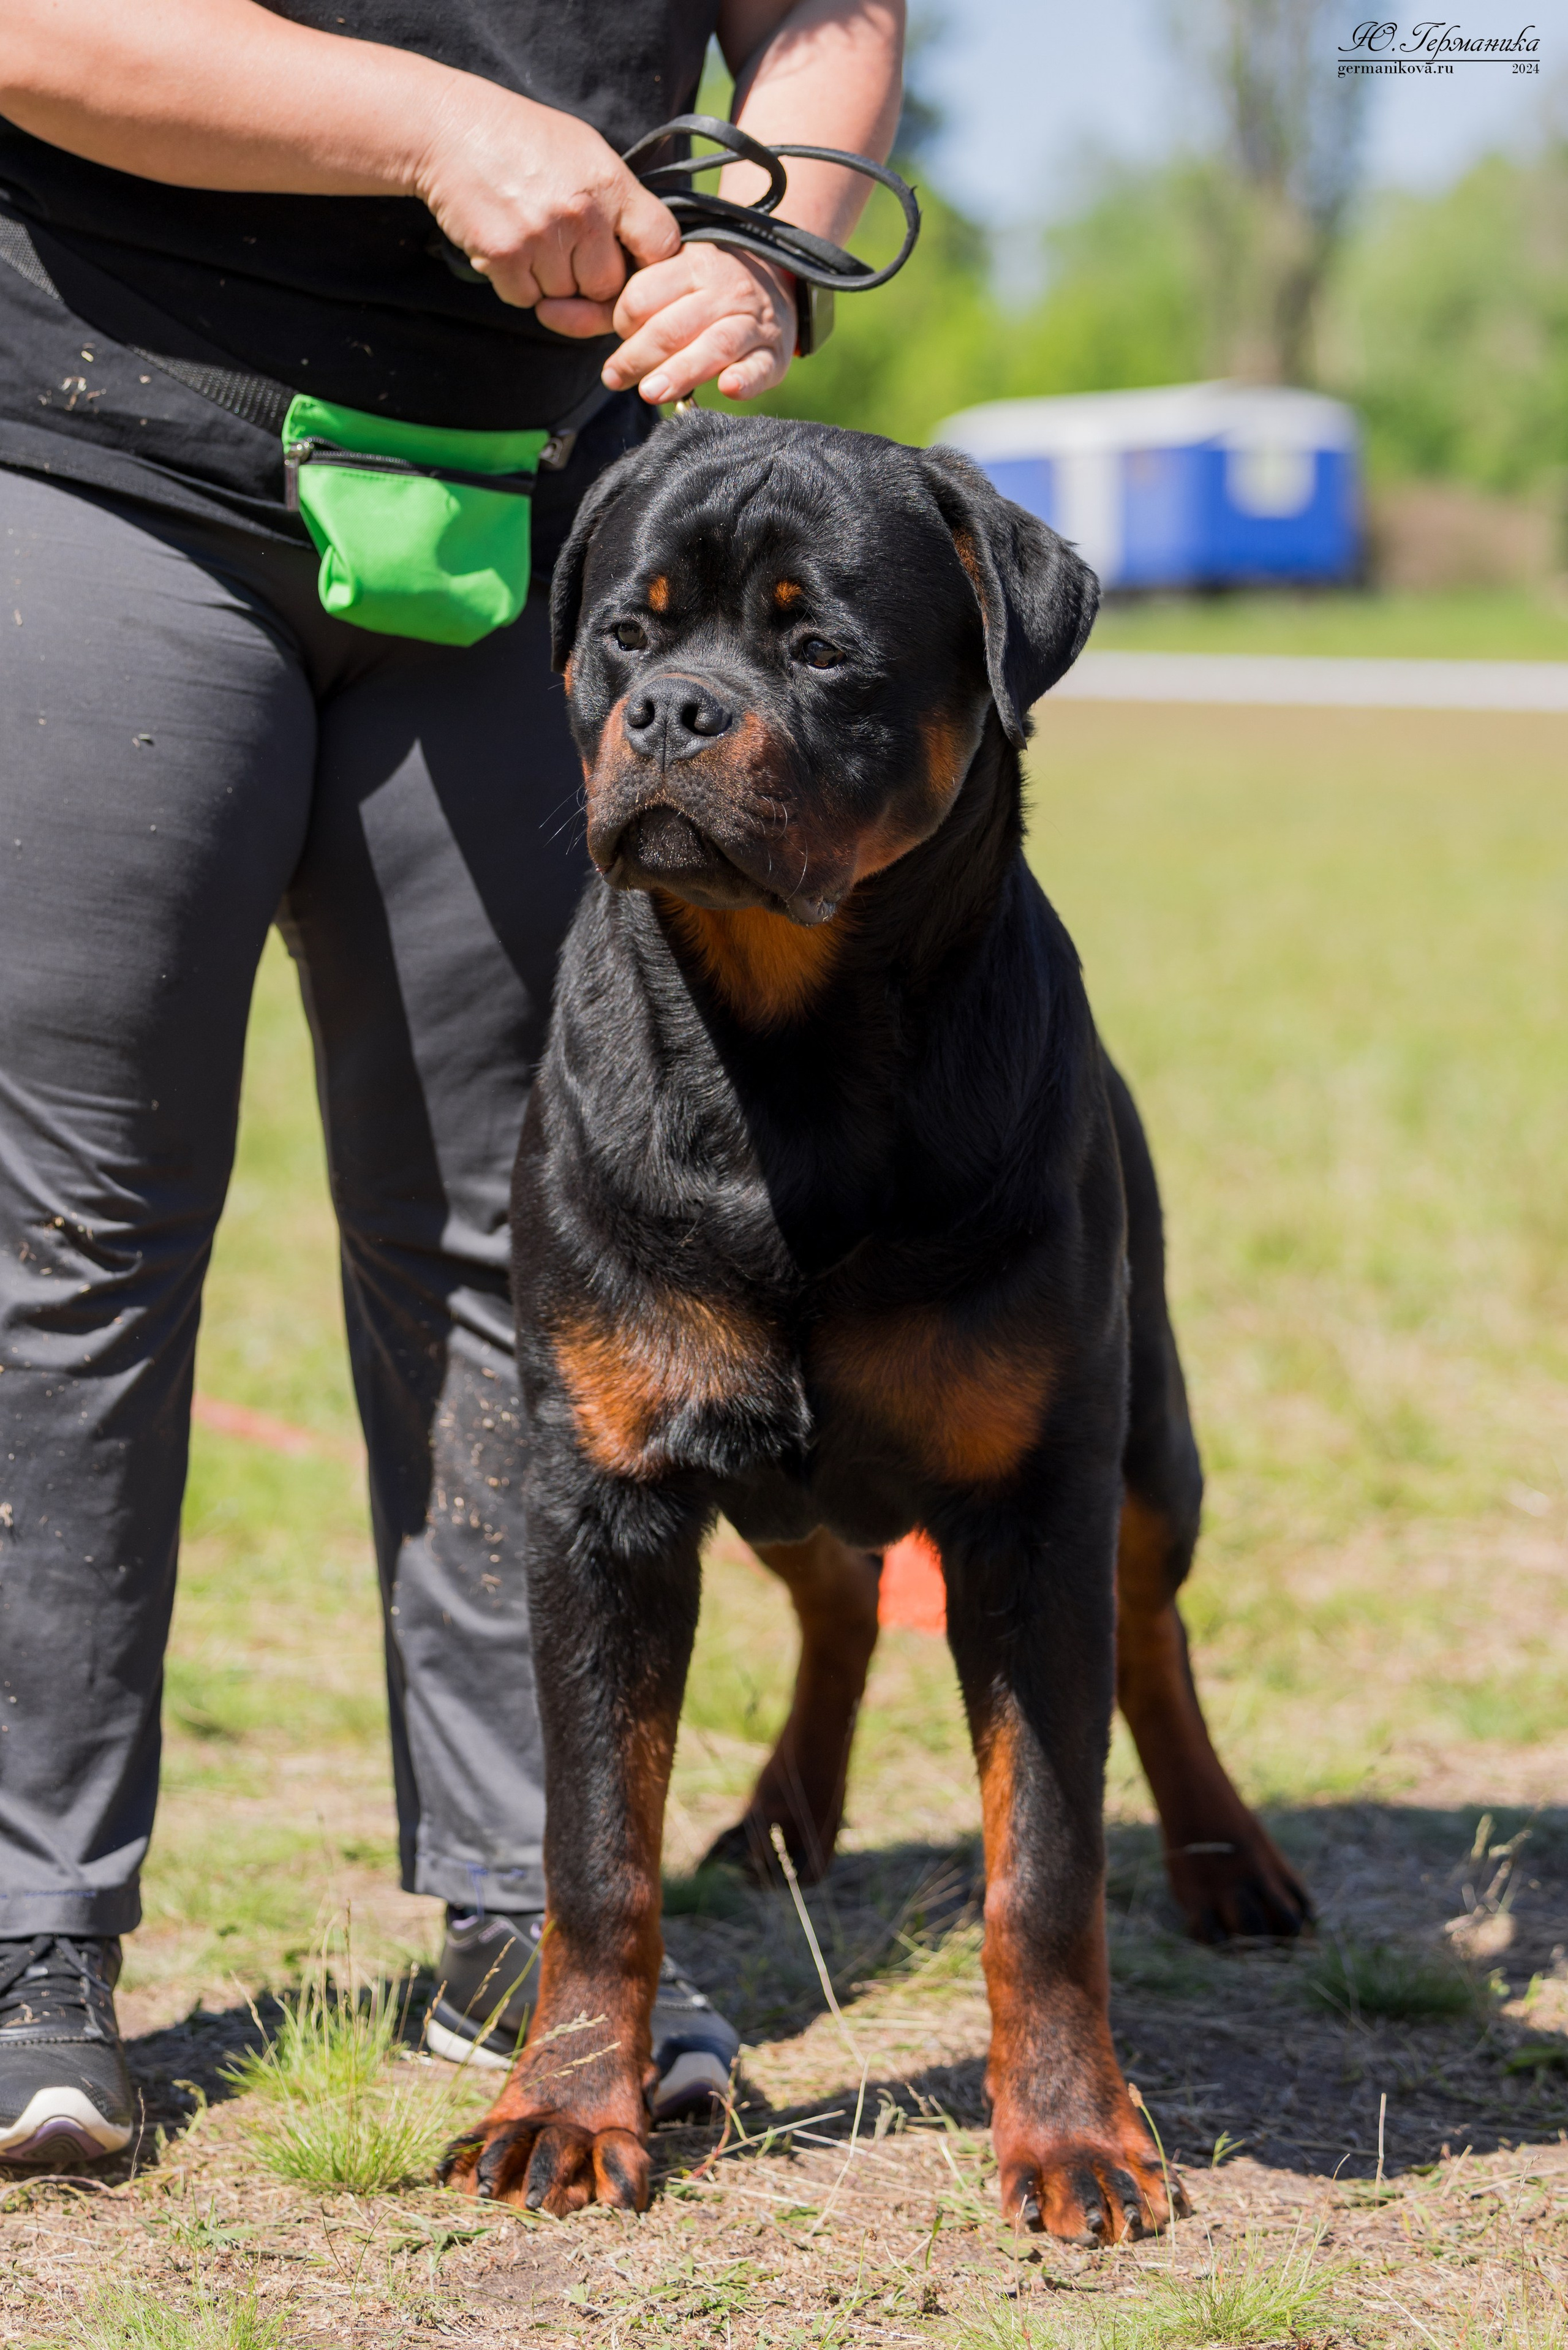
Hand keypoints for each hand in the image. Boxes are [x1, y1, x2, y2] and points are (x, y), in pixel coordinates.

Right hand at [413, 78, 679, 317]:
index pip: (662, 245)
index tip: (633, 266)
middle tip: (565, 251)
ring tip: (531, 237)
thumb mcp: (585, 151)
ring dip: (549, 283)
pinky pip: (526, 299)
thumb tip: (646, 255)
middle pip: (608, 287)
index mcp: (611, 184)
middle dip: (589, 281)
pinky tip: (507, 246)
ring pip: (565, 299)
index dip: (653, 267)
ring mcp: (543, 237)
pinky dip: (516, 284)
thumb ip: (619, 201)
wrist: (449, 128)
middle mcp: (583, 213)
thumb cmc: (521, 138)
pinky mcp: (505, 257)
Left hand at [595, 243, 798, 403]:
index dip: (622, 322)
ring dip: (680, 372)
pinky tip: (728, 388)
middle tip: (614, 378)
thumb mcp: (678, 271)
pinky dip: (746, 379)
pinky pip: (760, 367)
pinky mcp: (774, 353)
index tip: (620, 337)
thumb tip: (582, 323)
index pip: (644, 295)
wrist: (775, 279)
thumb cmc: (710, 287)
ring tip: (650, 392)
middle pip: (673, 326)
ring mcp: (752, 322)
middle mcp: (725, 290)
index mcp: (693, 265)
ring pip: (714, 346)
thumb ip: (642, 295)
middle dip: (638, 356)